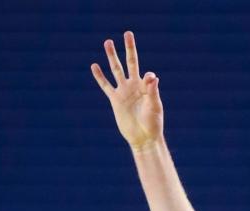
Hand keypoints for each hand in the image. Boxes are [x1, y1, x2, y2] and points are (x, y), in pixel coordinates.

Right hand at [91, 33, 163, 151]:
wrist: (143, 138)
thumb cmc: (153, 124)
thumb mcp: (155, 106)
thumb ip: (153, 91)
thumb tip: (152, 76)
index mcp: (146, 87)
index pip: (146, 75)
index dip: (148, 77)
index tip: (149, 79)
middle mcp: (134, 86)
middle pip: (130, 63)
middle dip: (129, 49)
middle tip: (127, 33)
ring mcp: (124, 91)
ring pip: (116, 70)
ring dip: (112, 56)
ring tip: (108, 42)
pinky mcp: (115, 100)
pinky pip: (106, 86)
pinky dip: (100, 76)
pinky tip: (94, 66)